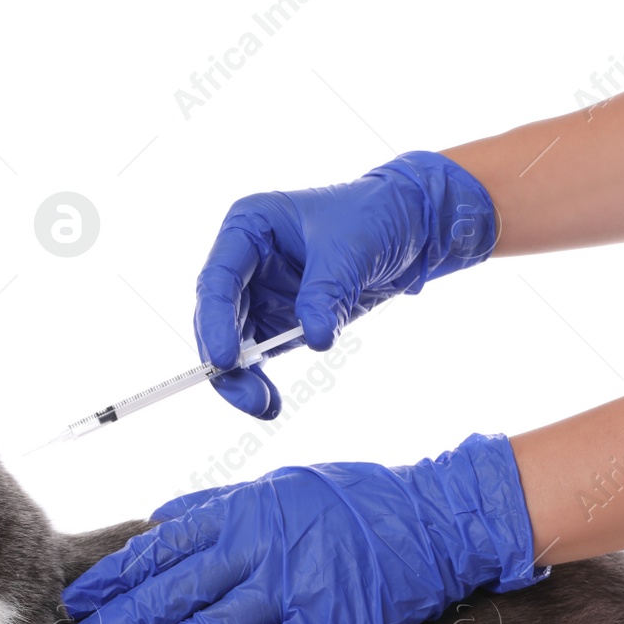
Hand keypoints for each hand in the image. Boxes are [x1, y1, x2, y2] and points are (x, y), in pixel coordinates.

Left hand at [59, 432, 547, 623]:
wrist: (431, 521)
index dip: (114, 580)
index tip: (79, 602)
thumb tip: (160, 520)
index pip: (158, 550)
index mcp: (242, 512)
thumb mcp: (278, 482)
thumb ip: (217, 505)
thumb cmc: (354, 499)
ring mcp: (289, 593)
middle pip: (169, 596)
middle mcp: (257, 551)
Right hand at [196, 150, 496, 417]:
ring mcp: (260, 291)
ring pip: (233, 342)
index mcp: (249, 227)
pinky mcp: (279, 319)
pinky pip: (260, 354)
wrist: (408, 228)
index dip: (215, 321)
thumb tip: (314, 339)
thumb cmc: (373, 217)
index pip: (218, 279)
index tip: (224, 361)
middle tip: (248, 397)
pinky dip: (261, 379)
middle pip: (217, 317)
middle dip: (227, 361)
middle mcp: (246, 261)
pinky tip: (270, 403)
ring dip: (242, 378)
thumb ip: (325, 294)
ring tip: (264, 406)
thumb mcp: (349, 251)